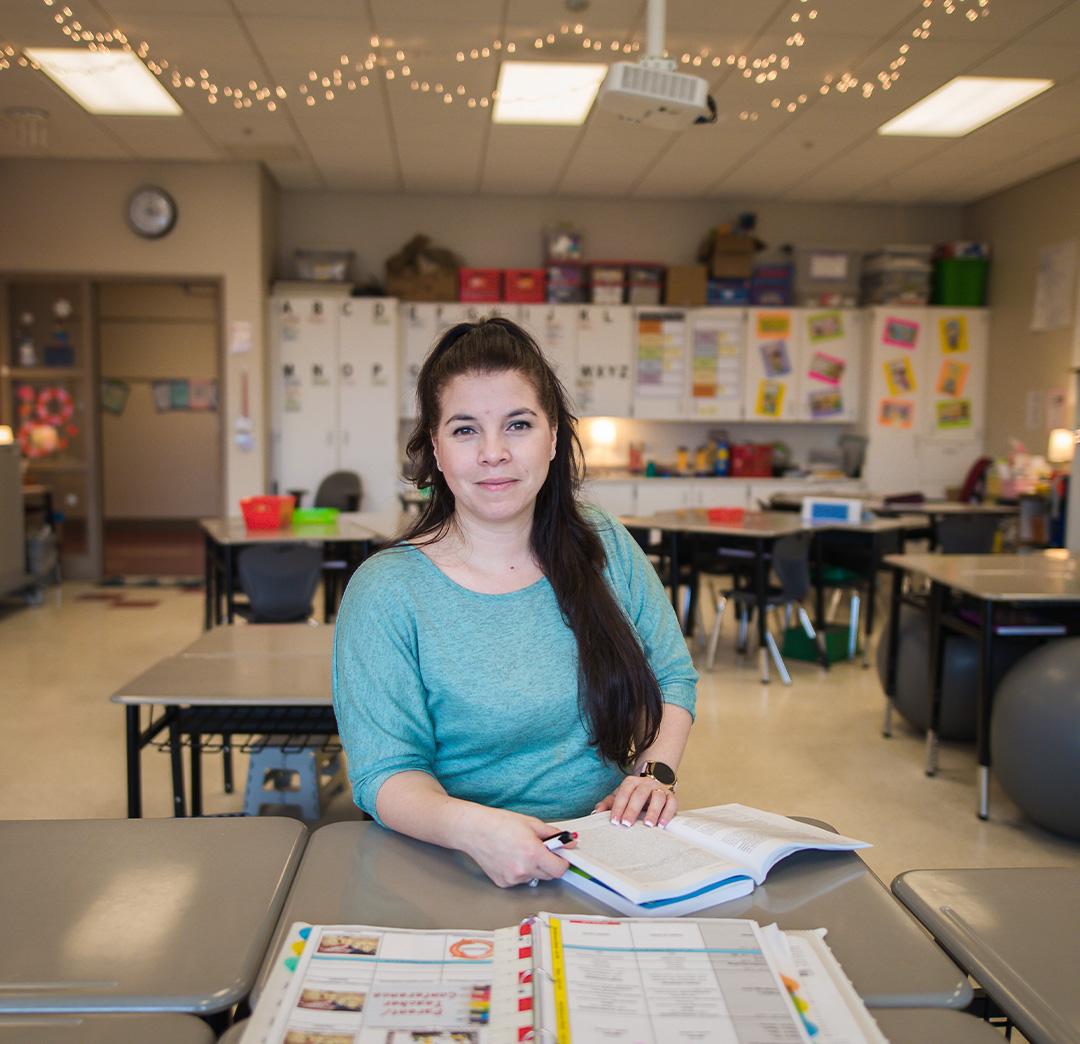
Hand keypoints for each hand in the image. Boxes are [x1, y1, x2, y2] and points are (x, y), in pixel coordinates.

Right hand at [456, 805, 574, 887]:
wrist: (475, 830)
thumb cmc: (499, 823)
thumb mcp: (531, 823)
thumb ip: (553, 834)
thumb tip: (568, 841)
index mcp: (533, 853)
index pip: (559, 869)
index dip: (563, 861)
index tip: (562, 856)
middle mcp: (523, 869)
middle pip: (549, 875)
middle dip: (549, 863)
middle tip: (540, 849)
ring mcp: (513, 879)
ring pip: (534, 877)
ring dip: (534, 867)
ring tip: (520, 851)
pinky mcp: (503, 883)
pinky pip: (520, 879)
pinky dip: (520, 871)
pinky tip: (510, 857)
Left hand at [594, 775, 676, 828]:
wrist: (654, 782)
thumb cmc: (634, 794)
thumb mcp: (620, 796)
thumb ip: (608, 803)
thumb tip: (596, 812)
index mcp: (631, 782)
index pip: (624, 792)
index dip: (618, 806)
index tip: (614, 820)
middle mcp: (646, 784)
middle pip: (640, 794)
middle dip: (632, 809)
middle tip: (626, 823)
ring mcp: (659, 789)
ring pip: (658, 797)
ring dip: (653, 811)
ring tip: (647, 824)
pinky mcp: (671, 797)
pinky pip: (671, 804)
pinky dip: (667, 814)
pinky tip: (662, 825)